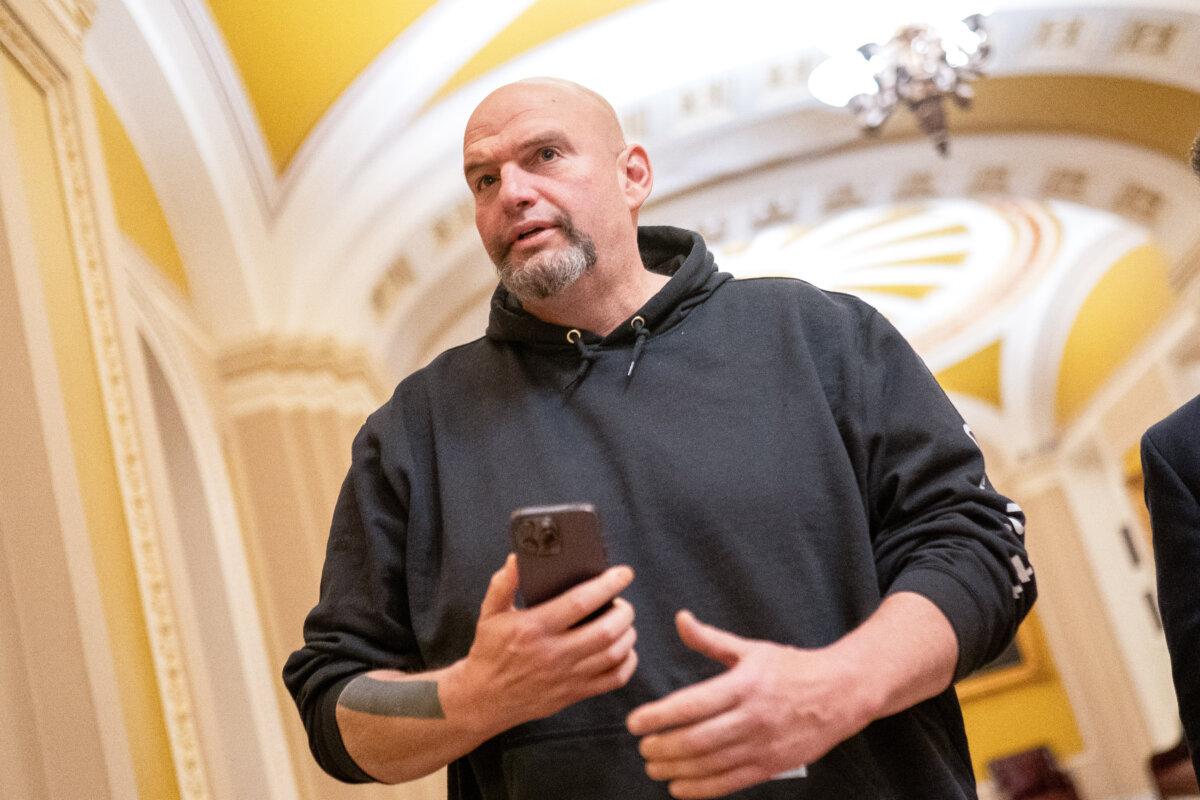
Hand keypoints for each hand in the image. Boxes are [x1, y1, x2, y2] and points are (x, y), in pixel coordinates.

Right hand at [457, 555, 637, 734]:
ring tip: (623, 622)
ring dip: (627, 634)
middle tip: (622, 602)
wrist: (483, 699)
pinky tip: (623, 649)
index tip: (623, 573)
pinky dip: (627, 662)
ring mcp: (566, 677)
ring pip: (614, 654)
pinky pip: (613, 679)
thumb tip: (516, 559)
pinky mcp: (573, 694)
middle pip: (605, 630)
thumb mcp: (489, 613)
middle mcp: (553, 653)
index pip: (580, 602)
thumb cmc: (489, 651)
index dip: (607, 585)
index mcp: (534, 627)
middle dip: (623, 611)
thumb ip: (503, 584)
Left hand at [626, 611, 873, 798]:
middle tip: (642, 748)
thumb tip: (680, 619)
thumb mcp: (751, 649)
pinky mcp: (771, 766)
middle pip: (696, 739)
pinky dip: (701, 789)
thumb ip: (710, 639)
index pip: (691, 704)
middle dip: (662, 747)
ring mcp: (763, 744)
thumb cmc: (792, 668)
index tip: (635, 722)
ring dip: (675, 769)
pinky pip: (730, 783)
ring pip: (710, 764)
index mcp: (744, 684)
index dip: (658, 716)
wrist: (841, 693)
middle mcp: (752, 717)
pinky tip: (679, 787)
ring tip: (653, 766)